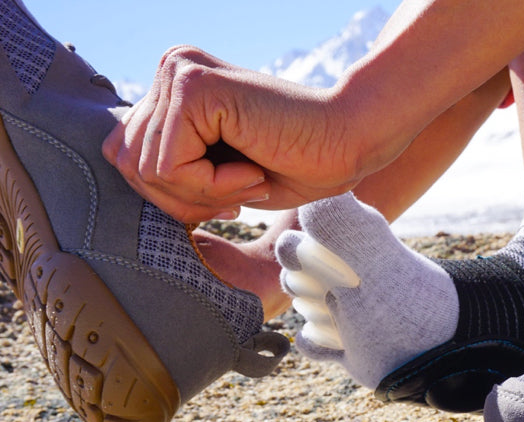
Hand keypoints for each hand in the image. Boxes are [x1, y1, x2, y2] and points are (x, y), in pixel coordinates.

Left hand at [102, 45, 361, 221]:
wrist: (348, 144)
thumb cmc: (294, 163)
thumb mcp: (214, 173)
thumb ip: (167, 164)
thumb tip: (122, 170)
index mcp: (172, 87)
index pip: (124, 157)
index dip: (172, 194)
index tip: (226, 193)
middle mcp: (170, 69)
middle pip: (127, 164)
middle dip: (183, 198)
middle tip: (242, 187)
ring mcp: (179, 72)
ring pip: (145, 170)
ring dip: (203, 194)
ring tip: (250, 176)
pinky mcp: (194, 87)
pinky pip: (168, 168)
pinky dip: (213, 187)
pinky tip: (253, 170)